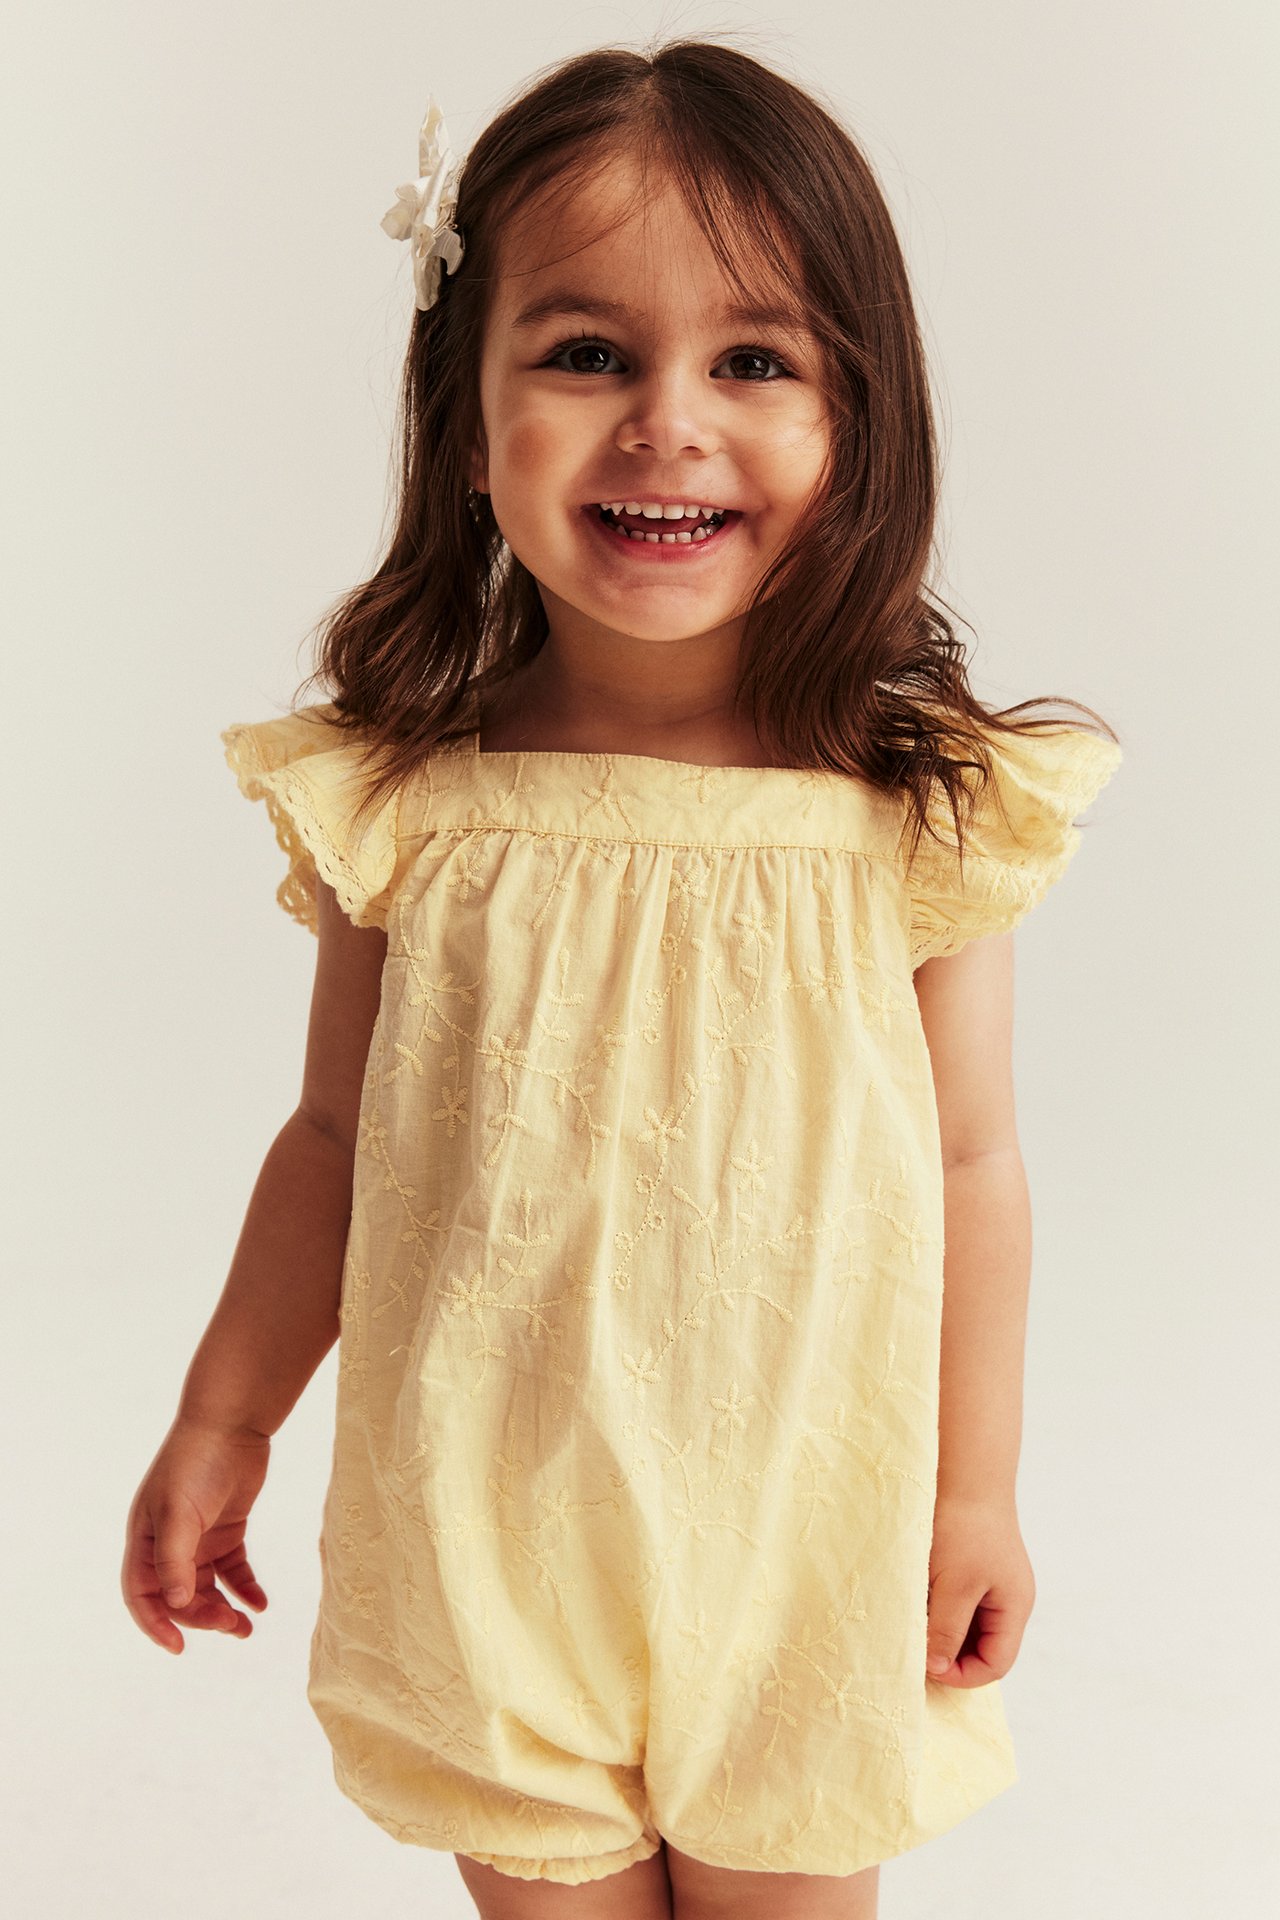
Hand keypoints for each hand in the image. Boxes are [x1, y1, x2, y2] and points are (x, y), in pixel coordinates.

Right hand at [122, 1416, 271, 1653]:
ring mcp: (199, 1537)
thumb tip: (176, 1605)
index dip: (155, 1623)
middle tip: (230, 1625)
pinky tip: (260, 1603)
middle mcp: (169, 1543)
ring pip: (207, 1587)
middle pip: (179, 1596)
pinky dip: (245, 1588)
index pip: (142, 1594)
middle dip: (202, 1616)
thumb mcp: (180, 1513)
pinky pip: (233, 1569)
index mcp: (146, 1539)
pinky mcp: (228, 1528)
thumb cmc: (196, 1463)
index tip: (178, 1647)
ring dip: (223, 1609)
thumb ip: (175, 1560)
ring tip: (246, 1627)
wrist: (232, 1423)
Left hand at [925, 1494, 1035, 1686]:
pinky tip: (914, 1596)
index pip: (995, 1664)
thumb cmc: (963, 1526)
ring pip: (964, 1625)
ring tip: (912, 1619)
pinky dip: (935, 1607)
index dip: (962, 1674)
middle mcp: (1007, 1599)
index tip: (925, 1667)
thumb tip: (936, 1669)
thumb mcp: (953, 1585)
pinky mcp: (971, 1566)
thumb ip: (946, 1629)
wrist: (963, 1470)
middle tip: (914, 1647)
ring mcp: (990, 1582)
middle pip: (981, 1648)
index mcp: (1014, 1607)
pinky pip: (955, 1602)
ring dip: (938, 1629)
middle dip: (949, 1653)